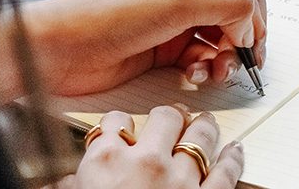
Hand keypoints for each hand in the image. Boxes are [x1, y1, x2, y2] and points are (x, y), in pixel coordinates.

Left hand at [0, 0, 266, 98]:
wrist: (67, 50)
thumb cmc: (110, 13)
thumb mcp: (178, 2)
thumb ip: (228, 5)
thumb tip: (252, 21)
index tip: (241, 20)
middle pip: (242, 0)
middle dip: (245, 29)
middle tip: (242, 52)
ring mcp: (181, 12)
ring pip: (228, 30)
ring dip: (229, 53)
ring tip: (218, 69)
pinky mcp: (172, 42)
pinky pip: (208, 52)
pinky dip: (210, 66)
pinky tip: (197, 75)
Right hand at [59, 106, 243, 188]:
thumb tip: (63, 185)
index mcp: (106, 162)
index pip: (115, 122)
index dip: (120, 123)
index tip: (123, 127)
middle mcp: (145, 162)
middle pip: (164, 119)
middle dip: (169, 117)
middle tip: (172, 120)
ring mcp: (180, 180)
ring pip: (199, 136)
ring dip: (203, 128)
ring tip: (204, 124)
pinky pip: (226, 172)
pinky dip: (234, 158)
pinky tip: (235, 151)